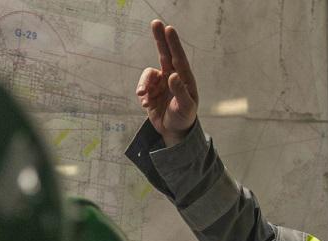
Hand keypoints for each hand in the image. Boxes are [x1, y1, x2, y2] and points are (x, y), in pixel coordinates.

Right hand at [136, 19, 198, 145]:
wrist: (174, 131)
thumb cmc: (184, 118)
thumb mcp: (185, 107)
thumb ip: (180, 91)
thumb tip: (173, 75)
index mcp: (184, 78)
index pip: (178, 58)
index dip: (173, 43)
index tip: (169, 29)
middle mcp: (172, 76)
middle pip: (164, 54)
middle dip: (160, 39)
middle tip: (156, 23)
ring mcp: (161, 83)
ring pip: (148, 75)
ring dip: (144, 84)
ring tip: (143, 96)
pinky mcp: (151, 91)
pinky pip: (143, 87)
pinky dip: (143, 95)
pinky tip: (147, 105)